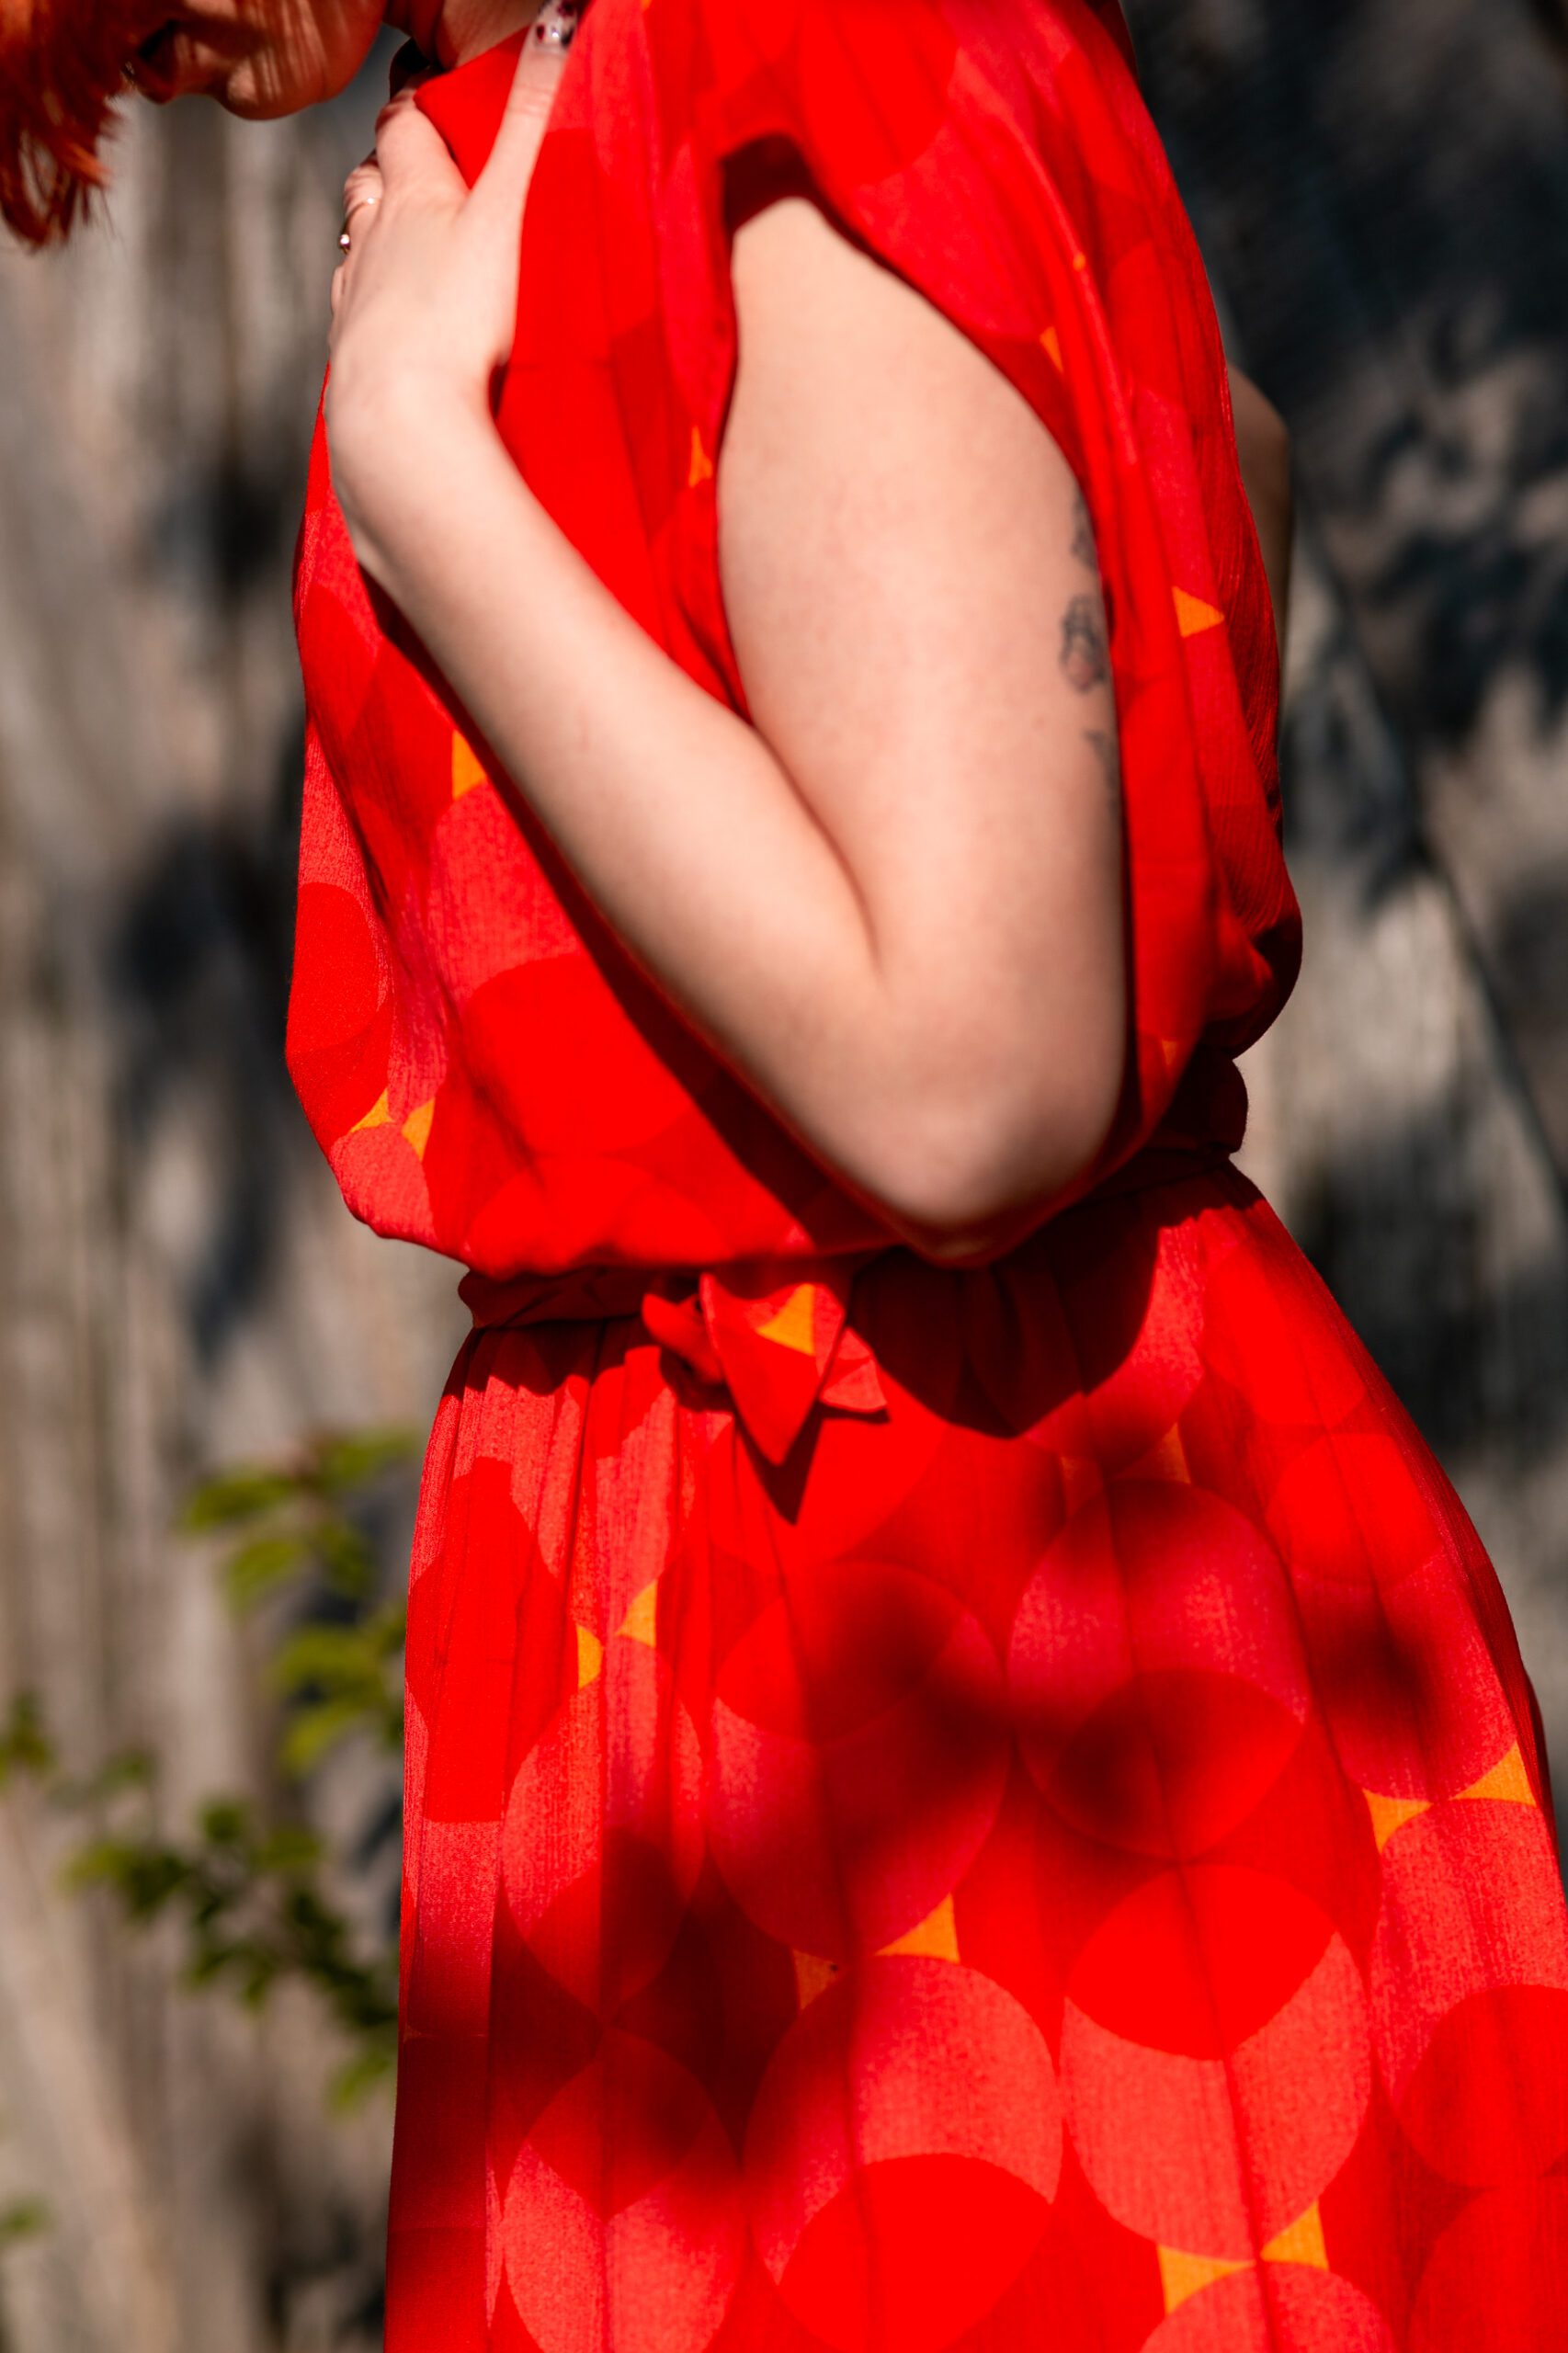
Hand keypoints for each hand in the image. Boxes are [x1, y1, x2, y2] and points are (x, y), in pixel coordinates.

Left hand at [324, 31, 567, 570]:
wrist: (404, 427)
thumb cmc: (462, 318)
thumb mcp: (517, 205)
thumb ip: (541, 119)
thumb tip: (563, 17)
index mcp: (413, 200)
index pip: (404, 129)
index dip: (413, 104)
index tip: (423, 87)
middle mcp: (371, 249)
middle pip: (367, 190)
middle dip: (385, 171)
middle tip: (405, 165)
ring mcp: (354, 313)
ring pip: (352, 257)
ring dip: (369, 246)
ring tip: (392, 251)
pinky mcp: (353, 376)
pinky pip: (352, 331)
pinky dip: (368, 321)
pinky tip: (386, 340)